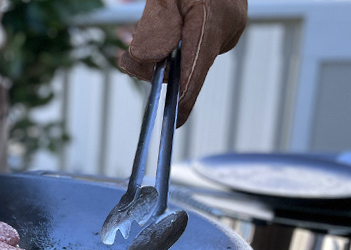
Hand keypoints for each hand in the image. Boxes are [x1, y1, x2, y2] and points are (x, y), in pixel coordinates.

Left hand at [119, 0, 246, 126]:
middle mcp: (225, 32)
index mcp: (214, 25)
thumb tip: (149, 62)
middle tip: (124, 44)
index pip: (195, 75)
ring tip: (130, 31)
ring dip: (153, 48)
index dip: (181, 102)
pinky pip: (189, 43)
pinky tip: (146, 28)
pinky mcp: (222, 25)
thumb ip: (156, 26)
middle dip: (149, 61)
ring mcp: (227, 29)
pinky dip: (167, 39)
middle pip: (182, 66)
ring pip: (181, 54)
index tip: (171, 123)